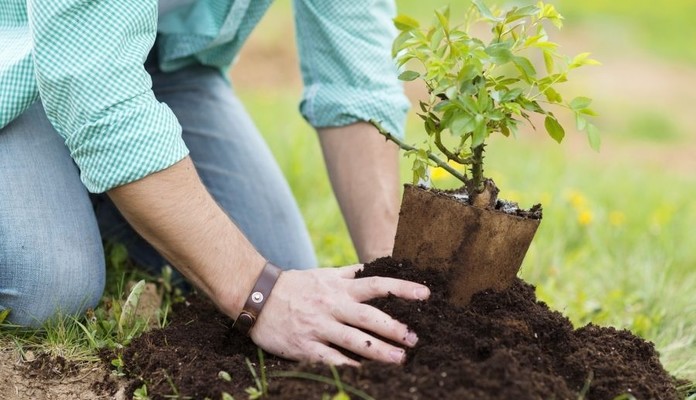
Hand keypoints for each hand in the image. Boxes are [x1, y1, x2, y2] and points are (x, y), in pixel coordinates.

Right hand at [249, 264, 429, 365]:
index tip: (425, 295)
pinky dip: (349, 366)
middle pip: (369, 316)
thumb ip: (349, 273)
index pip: (377, 284)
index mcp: (339, 287)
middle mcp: (332, 305)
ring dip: (379, 351)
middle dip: (394, 328)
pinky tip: (366, 372)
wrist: (256, 297)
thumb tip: (375, 266)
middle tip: (415, 339)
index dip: (402, 289)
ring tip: (400, 360)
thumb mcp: (323, 274)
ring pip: (354, 340)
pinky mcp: (305, 346)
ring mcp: (318, 326)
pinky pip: (331, 358)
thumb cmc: (295, 286)